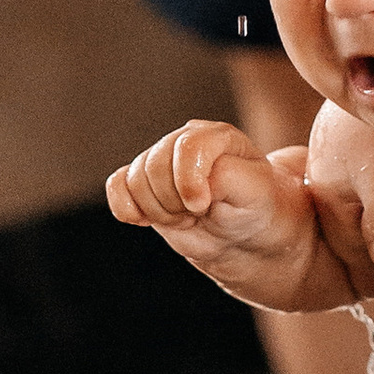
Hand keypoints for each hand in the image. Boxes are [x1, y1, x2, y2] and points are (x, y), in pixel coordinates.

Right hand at [107, 122, 322, 306]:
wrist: (247, 238)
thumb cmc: (256, 210)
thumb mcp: (254, 193)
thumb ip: (224, 177)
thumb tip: (188, 183)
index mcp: (217, 136)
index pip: (186, 146)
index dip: (188, 180)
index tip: (203, 205)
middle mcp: (186, 141)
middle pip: (154, 165)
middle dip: (174, 201)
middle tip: (199, 214)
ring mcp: (163, 161)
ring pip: (135, 179)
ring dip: (159, 210)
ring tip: (187, 217)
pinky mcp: (144, 182)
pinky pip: (117, 186)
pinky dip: (127, 208)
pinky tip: (146, 220)